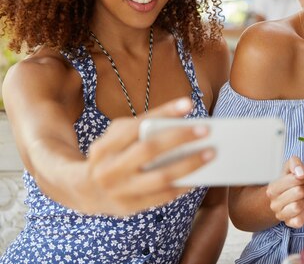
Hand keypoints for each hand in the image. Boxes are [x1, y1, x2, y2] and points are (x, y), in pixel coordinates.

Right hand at [81, 97, 213, 215]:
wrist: (84, 191)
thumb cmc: (112, 154)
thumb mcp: (116, 136)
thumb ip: (143, 128)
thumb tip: (183, 123)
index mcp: (105, 146)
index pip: (137, 125)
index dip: (163, 113)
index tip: (189, 104)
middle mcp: (109, 169)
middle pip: (149, 150)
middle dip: (179, 138)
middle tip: (207, 130)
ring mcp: (119, 191)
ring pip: (160, 177)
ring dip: (189, 165)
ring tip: (211, 153)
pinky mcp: (130, 208)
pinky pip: (162, 197)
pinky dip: (182, 186)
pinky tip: (199, 176)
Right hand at [266, 156, 303, 227]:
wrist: (285, 197)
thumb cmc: (290, 181)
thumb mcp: (290, 167)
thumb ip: (294, 163)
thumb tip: (300, 173)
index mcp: (273, 188)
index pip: (294, 179)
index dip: (301, 177)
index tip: (300, 178)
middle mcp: (274, 203)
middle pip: (298, 192)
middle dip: (303, 188)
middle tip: (302, 188)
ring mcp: (280, 215)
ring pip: (298, 206)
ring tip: (302, 198)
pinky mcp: (289, 224)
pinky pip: (299, 220)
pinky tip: (303, 208)